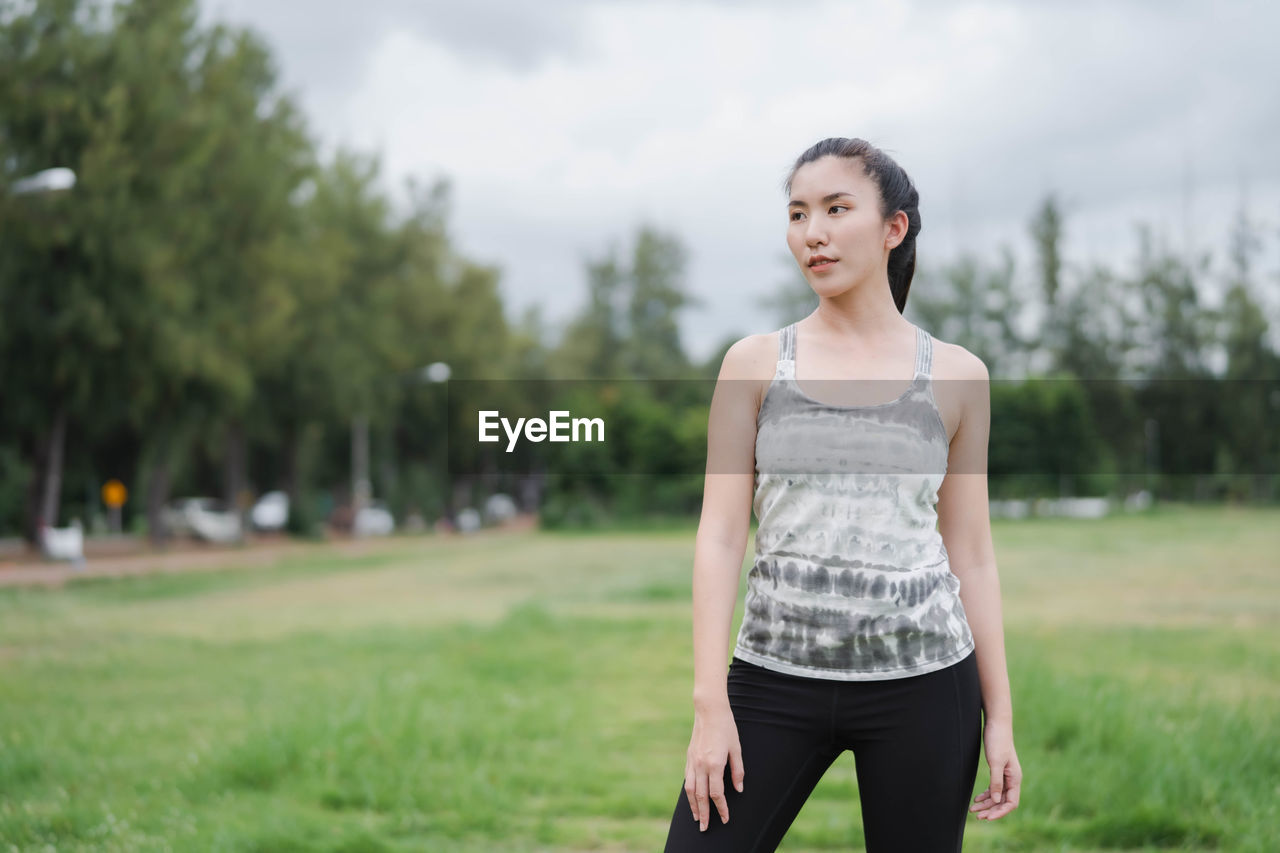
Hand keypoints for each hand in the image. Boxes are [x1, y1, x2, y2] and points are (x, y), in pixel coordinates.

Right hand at [684, 702, 744, 831]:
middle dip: (704, 814)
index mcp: (715, 764)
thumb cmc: (726, 728)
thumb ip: (738, 771)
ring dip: (693, 806)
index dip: (721, 808)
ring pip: (690, 789)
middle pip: (700, 796)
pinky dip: (688, 792)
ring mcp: (693, 761)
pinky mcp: (689, 757)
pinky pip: (687, 779)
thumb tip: (739, 790)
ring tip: (697, 817)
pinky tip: (692, 798)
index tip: (726, 818)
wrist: (709, 710)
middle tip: (705, 828)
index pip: (717, 793)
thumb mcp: (736, 749)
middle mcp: (701, 765)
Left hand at [970, 718, 1020, 820]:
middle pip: (1003, 802)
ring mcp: (1006, 775)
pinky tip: (977, 799)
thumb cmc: (997, 741)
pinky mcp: (998, 770)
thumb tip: (996, 800)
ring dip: (986, 804)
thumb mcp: (996, 762)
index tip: (987, 818)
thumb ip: (996, 781)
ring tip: (972, 809)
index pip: (1011, 803)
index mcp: (1015, 778)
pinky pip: (994, 788)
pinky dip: (986, 794)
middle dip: (991, 810)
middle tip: (976, 815)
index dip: (1000, 812)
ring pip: (997, 796)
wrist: (997, 724)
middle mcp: (1012, 779)